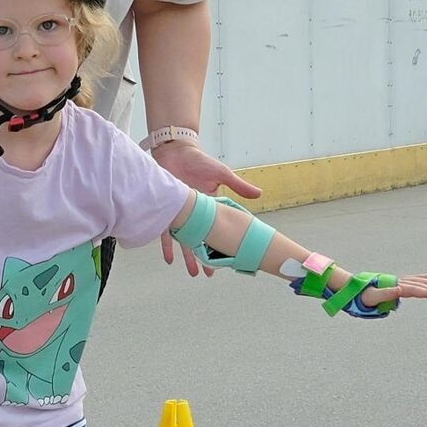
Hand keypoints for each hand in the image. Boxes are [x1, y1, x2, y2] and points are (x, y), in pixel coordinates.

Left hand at [154, 140, 261, 275]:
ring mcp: (181, 214)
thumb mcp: (221, 173)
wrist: (176, 151)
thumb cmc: (199, 161)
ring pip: (186, 240)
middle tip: (208, 274)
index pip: (217, 230)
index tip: (227, 260)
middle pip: (201, 239)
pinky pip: (166, 231)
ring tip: (193, 272)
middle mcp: (196, 214)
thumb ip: (238, 185)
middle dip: (204, 257)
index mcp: (210, 207)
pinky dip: (168, 245)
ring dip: (189, 256)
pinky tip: (170, 259)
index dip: (221, 245)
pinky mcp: (166, 210)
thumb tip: (260, 194)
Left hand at [360, 272, 426, 305]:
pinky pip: (411, 280)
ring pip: (416, 281)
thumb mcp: (373, 297)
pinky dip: (420, 279)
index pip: (414, 290)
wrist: (354, 289)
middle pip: (418, 285)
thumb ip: (387, 293)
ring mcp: (397, 282)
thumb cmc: (363, 296)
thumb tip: (400, 289)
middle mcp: (398, 282)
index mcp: (395, 287)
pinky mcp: (395, 283)